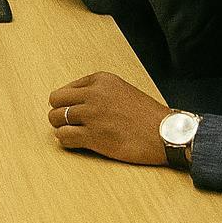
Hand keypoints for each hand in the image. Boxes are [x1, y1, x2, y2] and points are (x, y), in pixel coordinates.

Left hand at [47, 71, 170, 165]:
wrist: (166, 134)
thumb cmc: (147, 116)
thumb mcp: (122, 90)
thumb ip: (98, 90)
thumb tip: (72, 99)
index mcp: (101, 80)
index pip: (66, 88)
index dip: (68, 102)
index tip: (75, 110)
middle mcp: (94, 94)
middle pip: (56, 101)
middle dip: (60, 112)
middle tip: (69, 122)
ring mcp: (92, 115)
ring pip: (55, 118)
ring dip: (61, 127)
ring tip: (73, 132)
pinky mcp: (93, 136)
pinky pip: (63, 136)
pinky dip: (65, 140)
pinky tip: (76, 142)